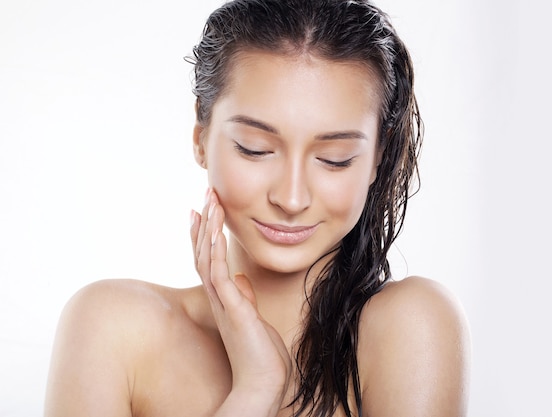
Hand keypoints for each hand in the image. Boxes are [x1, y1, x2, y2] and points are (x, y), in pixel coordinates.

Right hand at [190, 189, 291, 411]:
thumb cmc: (262, 357)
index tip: (200, 211)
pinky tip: (216, 233)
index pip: (209, 260)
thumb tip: (241, 279)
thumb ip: (245, 298)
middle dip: (204, 223)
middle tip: (204, 195)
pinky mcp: (233, 310)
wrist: (264, 385)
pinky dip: (216, 253)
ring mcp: (223, 304)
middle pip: (204, 253)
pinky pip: (219, 276)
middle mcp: (219, 299)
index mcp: (224, 299)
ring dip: (209, 230)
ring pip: (208, 259)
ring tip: (209, 202)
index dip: (203, 235)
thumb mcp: (254, 320)